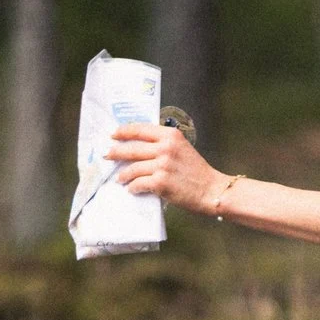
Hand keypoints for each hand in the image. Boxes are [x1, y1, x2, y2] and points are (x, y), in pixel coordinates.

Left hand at [106, 121, 222, 209]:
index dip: (123, 131)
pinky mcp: (161, 182)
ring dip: (123, 175)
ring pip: (132, 168)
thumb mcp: (182, 148)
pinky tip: (132, 189)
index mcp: (170, 135)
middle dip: (116, 152)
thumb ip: (163, 144)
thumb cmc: (196, 171)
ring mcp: (163, 165)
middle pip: (132, 148)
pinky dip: (133, 187)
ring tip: (120, 178)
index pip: (140, 129)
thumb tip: (138, 146)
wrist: (211, 189)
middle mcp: (166, 148)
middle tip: (107, 156)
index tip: (113, 134)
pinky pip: (138, 183)